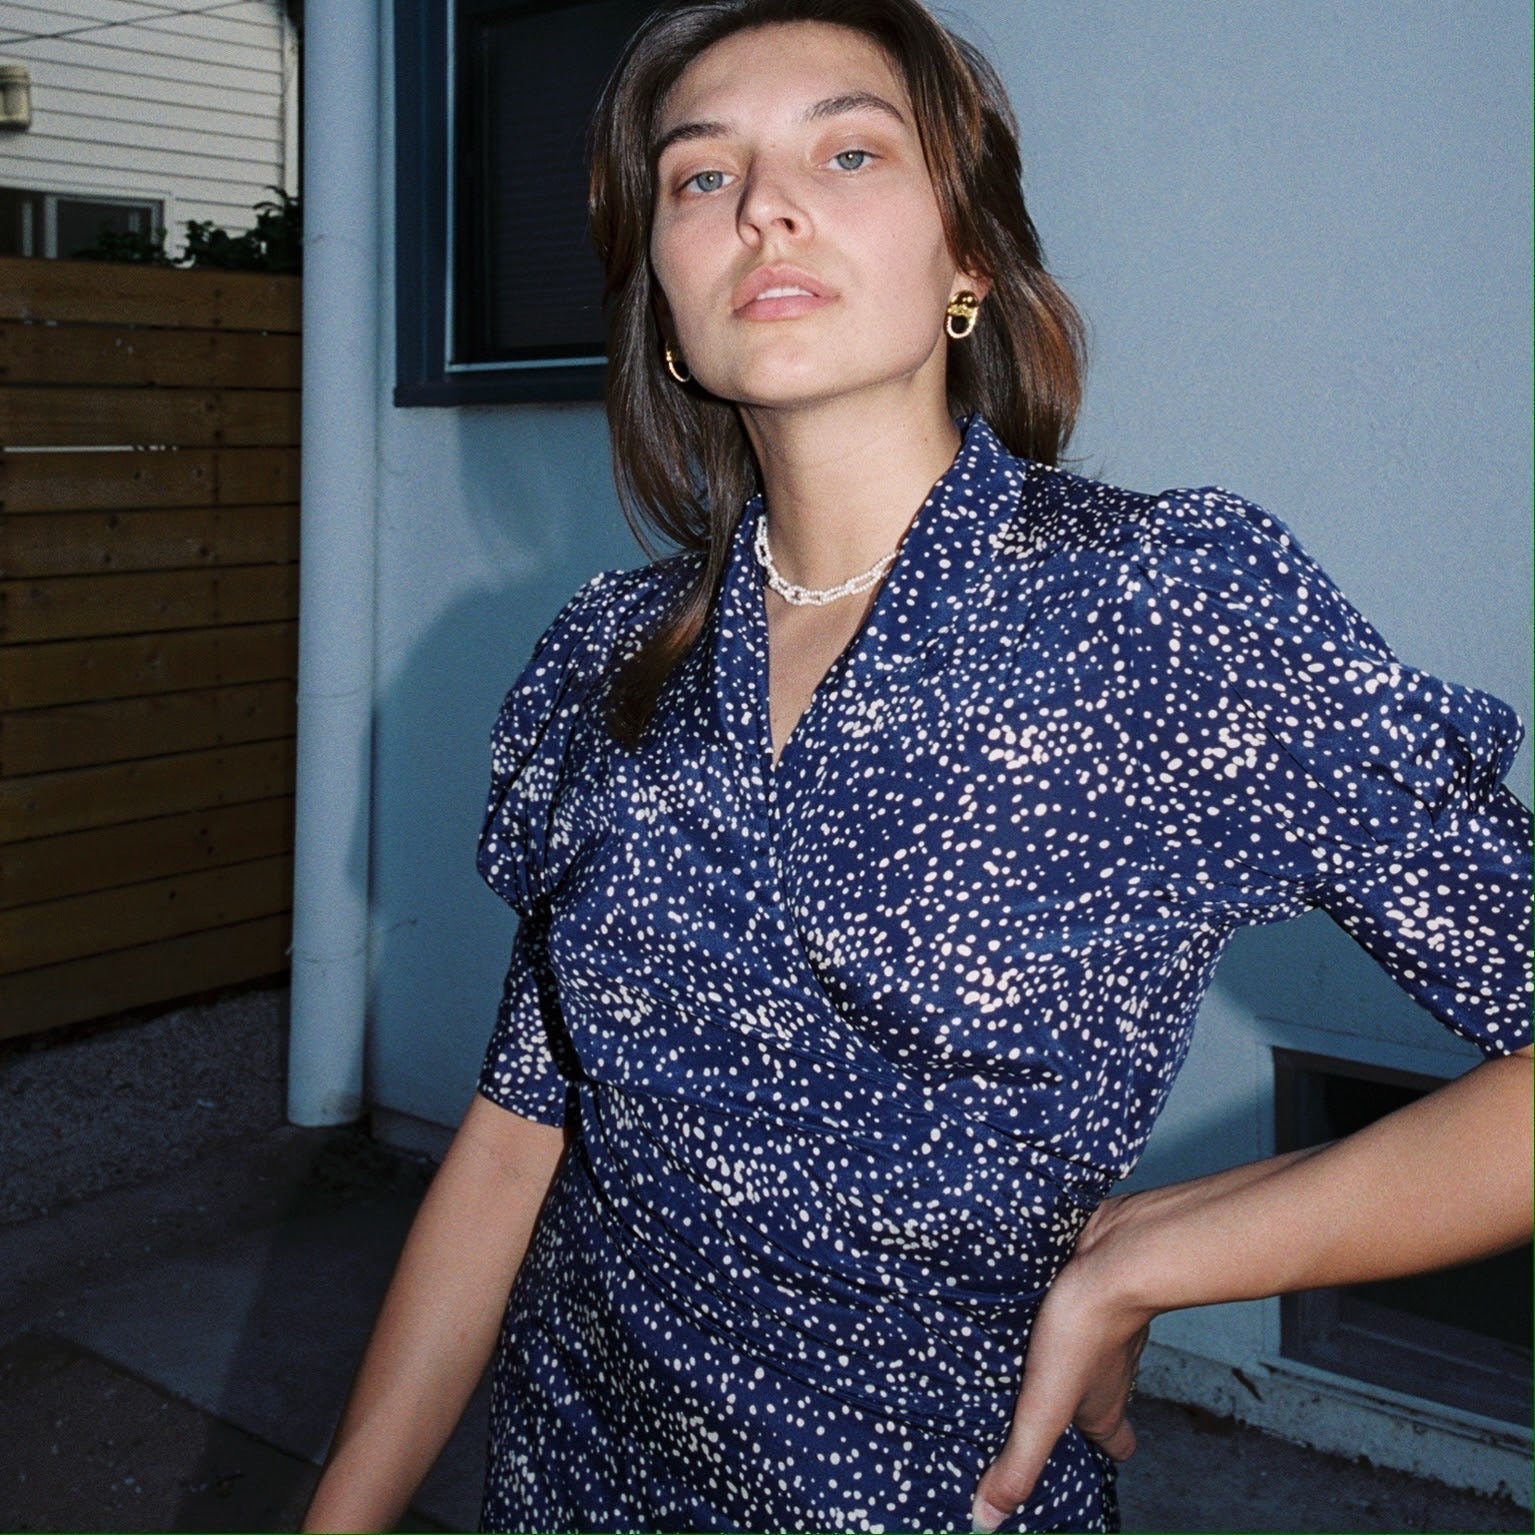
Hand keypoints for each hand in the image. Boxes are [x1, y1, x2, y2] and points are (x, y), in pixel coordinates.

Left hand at [970, 1197, 1152, 1532]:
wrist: (1115, 1254)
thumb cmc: (1085, 1329)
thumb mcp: (1042, 1406)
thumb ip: (1019, 1461)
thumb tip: (988, 1521)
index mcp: (1104, 1404)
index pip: (1116, 1442)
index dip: (1105, 1449)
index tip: (1085, 1455)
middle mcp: (1111, 1368)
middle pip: (1102, 1394)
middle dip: (1078, 1401)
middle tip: (1047, 1403)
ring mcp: (1106, 1323)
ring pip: (1091, 1347)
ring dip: (1066, 1352)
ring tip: (1030, 1352)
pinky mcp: (1090, 1283)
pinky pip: (1077, 1304)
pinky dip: (1060, 1307)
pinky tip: (1031, 1299)